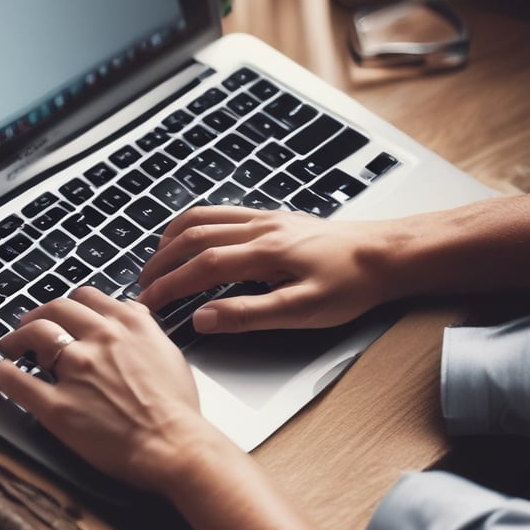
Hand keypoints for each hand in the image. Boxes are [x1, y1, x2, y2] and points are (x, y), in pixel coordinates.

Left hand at [0, 287, 205, 491]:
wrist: (175, 445)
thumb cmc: (177, 407)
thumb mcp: (169, 351)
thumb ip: (145, 328)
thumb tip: (131, 311)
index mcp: (128, 325)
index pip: (87, 297)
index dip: (69, 304)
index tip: (62, 312)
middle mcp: (100, 338)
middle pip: (56, 309)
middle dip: (37, 315)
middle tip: (28, 324)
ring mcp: (76, 370)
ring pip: (34, 335)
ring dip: (16, 337)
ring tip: (9, 345)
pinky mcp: (58, 406)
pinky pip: (18, 382)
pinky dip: (3, 375)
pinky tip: (0, 374)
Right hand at [138, 206, 389, 331]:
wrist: (385, 253)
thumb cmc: (351, 284)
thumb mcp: (304, 311)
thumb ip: (249, 314)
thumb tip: (203, 318)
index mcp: (265, 252)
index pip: (201, 266)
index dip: (169, 286)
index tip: (148, 304)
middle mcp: (259, 228)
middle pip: (193, 237)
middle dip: (161, 262)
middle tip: (143, 285)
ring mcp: (264, 218)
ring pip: (203, 217)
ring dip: (172, 238)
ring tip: (156, 260)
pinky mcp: (272, 216)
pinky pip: (222, 211)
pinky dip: (195, 224)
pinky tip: (192, 237)